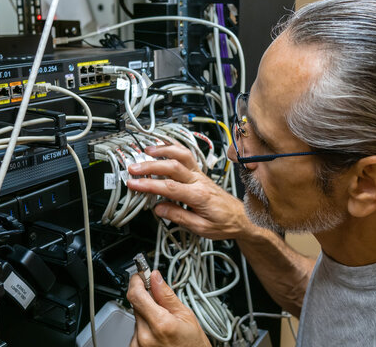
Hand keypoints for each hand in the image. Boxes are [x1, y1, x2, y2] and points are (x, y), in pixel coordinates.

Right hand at [126, 143, 253, 239]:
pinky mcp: (200, 173)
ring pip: (182, 154)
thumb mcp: (201, 228)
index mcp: (199, 196)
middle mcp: (200, 181)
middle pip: (173, 166)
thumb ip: (179, 217)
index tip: (134, 184)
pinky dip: (174, 148)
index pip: (170, 187)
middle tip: (133, 168)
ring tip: (146, 151)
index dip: (149, 185)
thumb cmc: (224, 223)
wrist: (241, 218)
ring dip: (163, 150)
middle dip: (150, 166)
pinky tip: (163, 147)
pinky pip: (187, 155)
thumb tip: (159, 209)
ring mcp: (200, 175)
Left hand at [127, 270, 210, 346]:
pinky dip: (145, 325)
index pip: (136, 295)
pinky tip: (158, 330)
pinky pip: (136, 328)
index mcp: (160, 324)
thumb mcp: (185, 314)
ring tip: (163, 321)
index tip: (141, 275)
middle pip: (136, 304)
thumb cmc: (192, 344)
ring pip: (137, 315)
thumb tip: (155, 277)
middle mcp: (145, 335)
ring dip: (147, 313)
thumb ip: (166, 295)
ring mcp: (138, 344)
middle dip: (146, 298)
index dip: (137, 281)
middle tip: (160, 300)